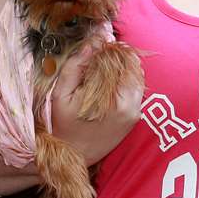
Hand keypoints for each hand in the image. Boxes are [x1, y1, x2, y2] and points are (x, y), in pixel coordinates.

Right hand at [50, 45, 141, 164]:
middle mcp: (131, 106)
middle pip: (133, 66)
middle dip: (119, 55)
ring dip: (124, 67)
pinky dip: (126, 80)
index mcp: (115, 99)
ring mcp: (135, 112)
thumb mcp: (61, 94)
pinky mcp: (135, 117)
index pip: (123, 60)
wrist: (74, 156)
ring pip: (137, 77)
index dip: (112, 46)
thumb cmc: (64, 125)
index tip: (100, 41)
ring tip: (104, 66)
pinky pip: (136, 90)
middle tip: (102, 51)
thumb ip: (76, 66)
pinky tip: (109, 81)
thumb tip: (93, 42)